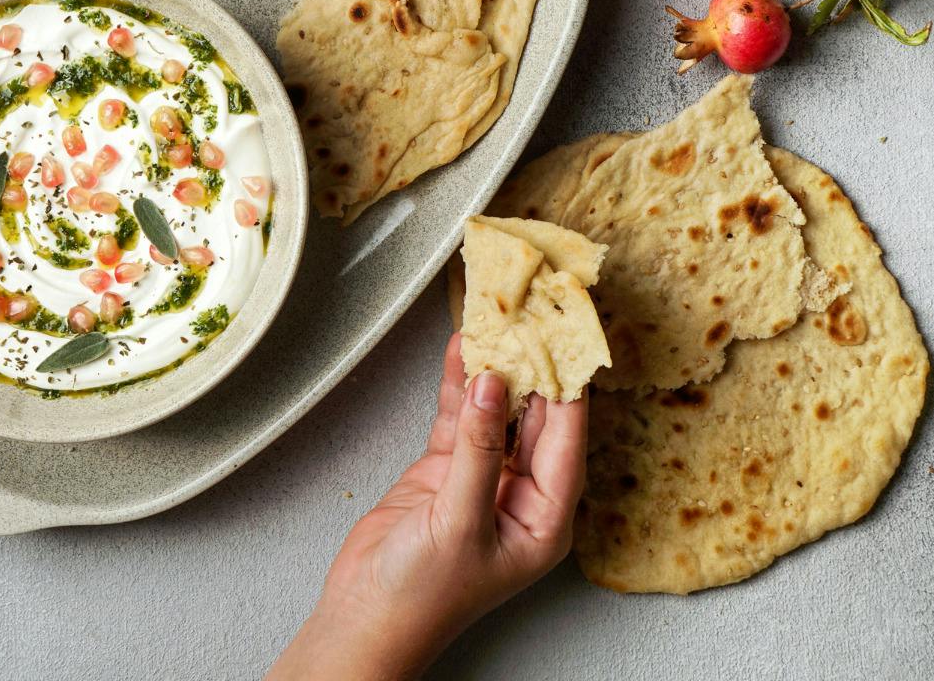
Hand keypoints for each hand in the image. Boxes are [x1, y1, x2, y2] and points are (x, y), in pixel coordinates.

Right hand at [269, 334, 587, 680]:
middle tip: (532, 316)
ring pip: (497, 410)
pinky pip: (461, 415)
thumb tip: (495, 387)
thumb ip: (480, 450)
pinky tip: (461, 348)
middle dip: (533, 368)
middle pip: (536, 418)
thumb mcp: (460, 522)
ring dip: (495, 367)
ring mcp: (483, 478)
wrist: (365, 617)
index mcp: (545, 519)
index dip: (568, 387)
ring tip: (497, 318)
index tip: (567, 338)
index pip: (567, 439)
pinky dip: (459, 383)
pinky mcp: (446, 469)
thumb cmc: (423, 597)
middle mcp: (522, 495)